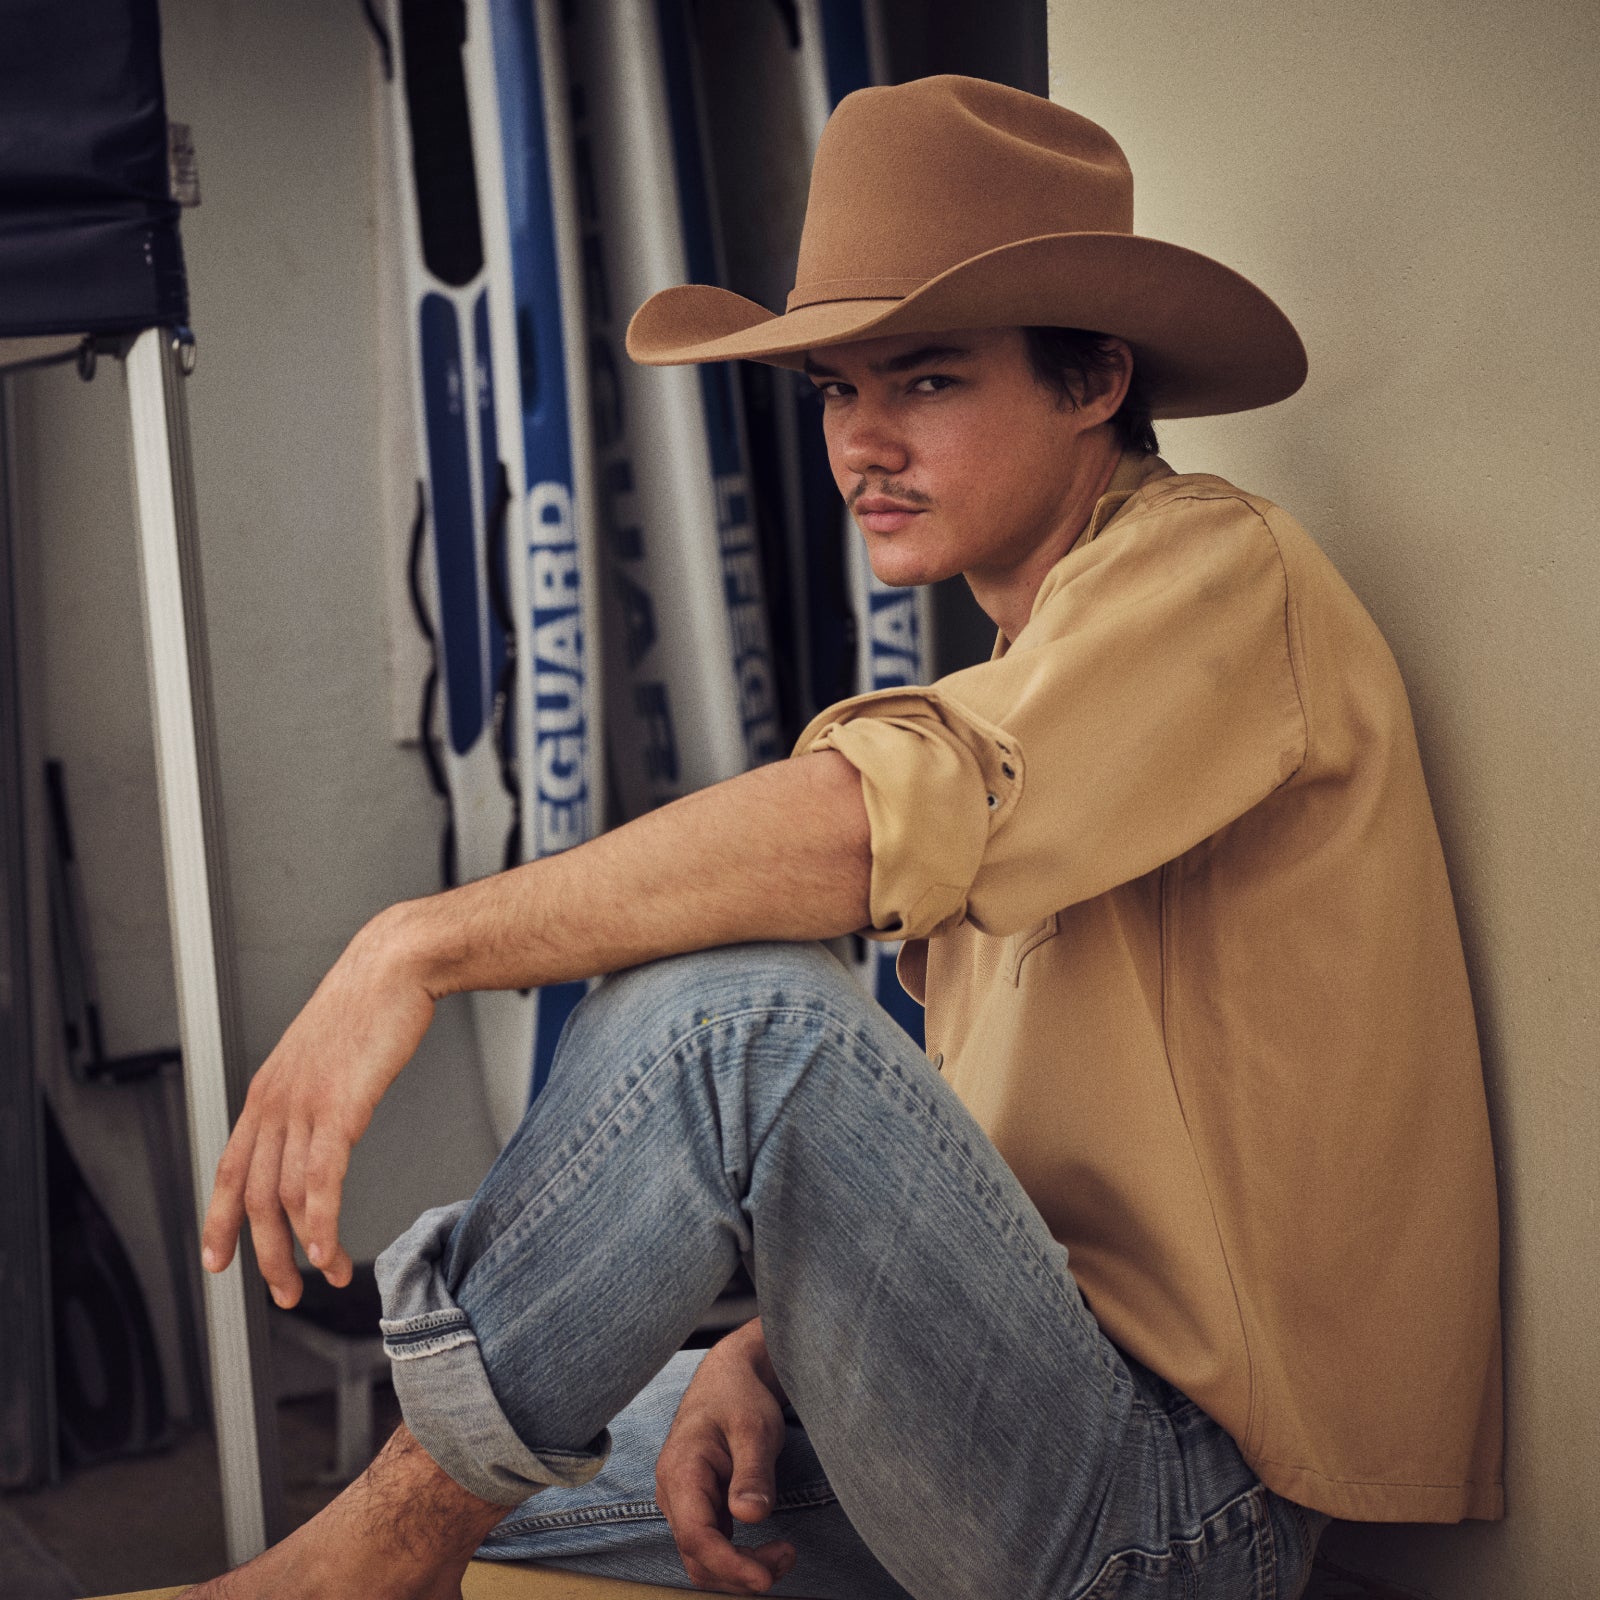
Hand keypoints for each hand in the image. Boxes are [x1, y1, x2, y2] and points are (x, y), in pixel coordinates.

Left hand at [200, 904, 436, 1307]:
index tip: (218, 1260)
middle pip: (254, 1196)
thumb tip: (322, 1123)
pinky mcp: (339, 1109)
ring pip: (286, 1198)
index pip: (230, 1168)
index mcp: (267, 1090)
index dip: (219, 1220)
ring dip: (301, 1249)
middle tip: (281, 1291)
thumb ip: (314, 1091)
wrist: (393, 966)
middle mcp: (275, 1102)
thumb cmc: (369, 1004)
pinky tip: (330, 1250)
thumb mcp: (324, 1052)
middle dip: (264, 1254)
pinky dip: (323, 1224)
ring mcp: (303, 1106)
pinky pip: (321, 1182)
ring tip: (323, 1275)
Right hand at [656, 1321, 796, 1593]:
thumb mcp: (755, 1427)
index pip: (697, 1536)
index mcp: (681, 1472)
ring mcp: (683, 1502)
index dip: (729, 1565)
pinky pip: (711, 1545)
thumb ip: (753, 1471)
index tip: (765, 1578)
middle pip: (697, 1557)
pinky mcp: (699, 1506)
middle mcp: (673, 1493)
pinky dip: (737, 1558)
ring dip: (740, 1569)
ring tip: (784, 1556)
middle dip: (740, 1572)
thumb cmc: (740, 1396)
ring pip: (703, 1558)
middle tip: (788, 1558)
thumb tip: (750, 1516)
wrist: (730, 1376)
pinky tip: (767, 1550)